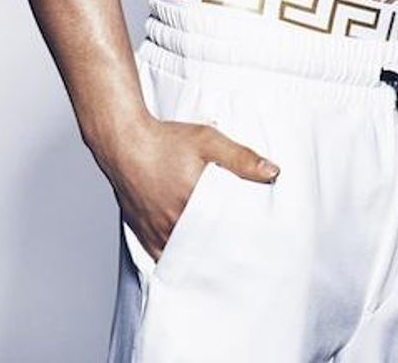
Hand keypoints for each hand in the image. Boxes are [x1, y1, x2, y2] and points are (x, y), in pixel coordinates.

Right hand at [109, 114, 280, 263]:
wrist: (124, 141)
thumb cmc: (165, 140)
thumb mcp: (208, 141)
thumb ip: (241, 158)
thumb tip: (273, 172)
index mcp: (192, 206)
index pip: (222, 239)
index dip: (237, 245)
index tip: (250, 247)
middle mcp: (172, 225)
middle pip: (202, 250)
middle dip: (219, 253)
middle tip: (237, 254)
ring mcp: (154, 232)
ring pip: (181, 256)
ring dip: (196, 256)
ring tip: (213, 256)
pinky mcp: (141, 233)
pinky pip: (161, 256)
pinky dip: (174, 256)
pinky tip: (186, 251)